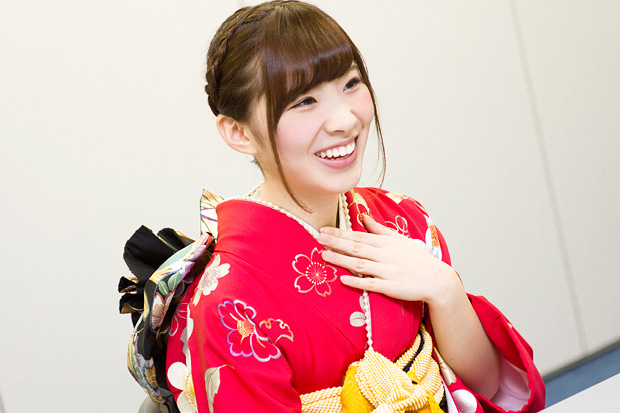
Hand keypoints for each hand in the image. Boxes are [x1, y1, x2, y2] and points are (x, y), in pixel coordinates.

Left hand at [318, 214, 458, 303]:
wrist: (435, 279)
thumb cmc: (416, 259)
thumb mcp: (399, 239)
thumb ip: (379, 229)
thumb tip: (363, 217)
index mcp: (386, 242)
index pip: (359, 235)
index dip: (340, 233)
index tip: (324, 230)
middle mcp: (385, 255)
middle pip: (356, 247)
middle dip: (336, 242)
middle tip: (318, 237)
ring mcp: (387, 271)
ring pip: (360, 264)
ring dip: (341, 260)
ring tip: (324, 255)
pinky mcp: (390, 287)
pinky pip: (370, 284)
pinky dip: (356, 281)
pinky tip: (343, 279)